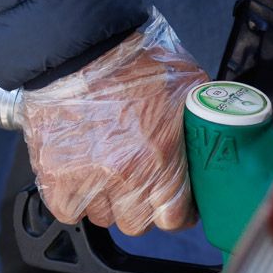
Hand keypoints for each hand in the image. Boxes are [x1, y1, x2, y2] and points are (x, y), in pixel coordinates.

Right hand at [19, 10, 206, 236]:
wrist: (80, 48)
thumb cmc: (134, 61)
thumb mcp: (188, 90)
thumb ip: (200, 125)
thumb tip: (219, 137)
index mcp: (161, 162)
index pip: (174, 219)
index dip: (176, 210)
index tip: (173, 200)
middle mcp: (124, 178)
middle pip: (136, 223)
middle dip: (139, 205)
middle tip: (137, 181)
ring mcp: (86, 180)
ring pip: (101, 217)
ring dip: (106, 200)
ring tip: (105, 172)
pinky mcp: (53, 174)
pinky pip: (66, 210)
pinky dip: (73, 200)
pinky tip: (80, 179)